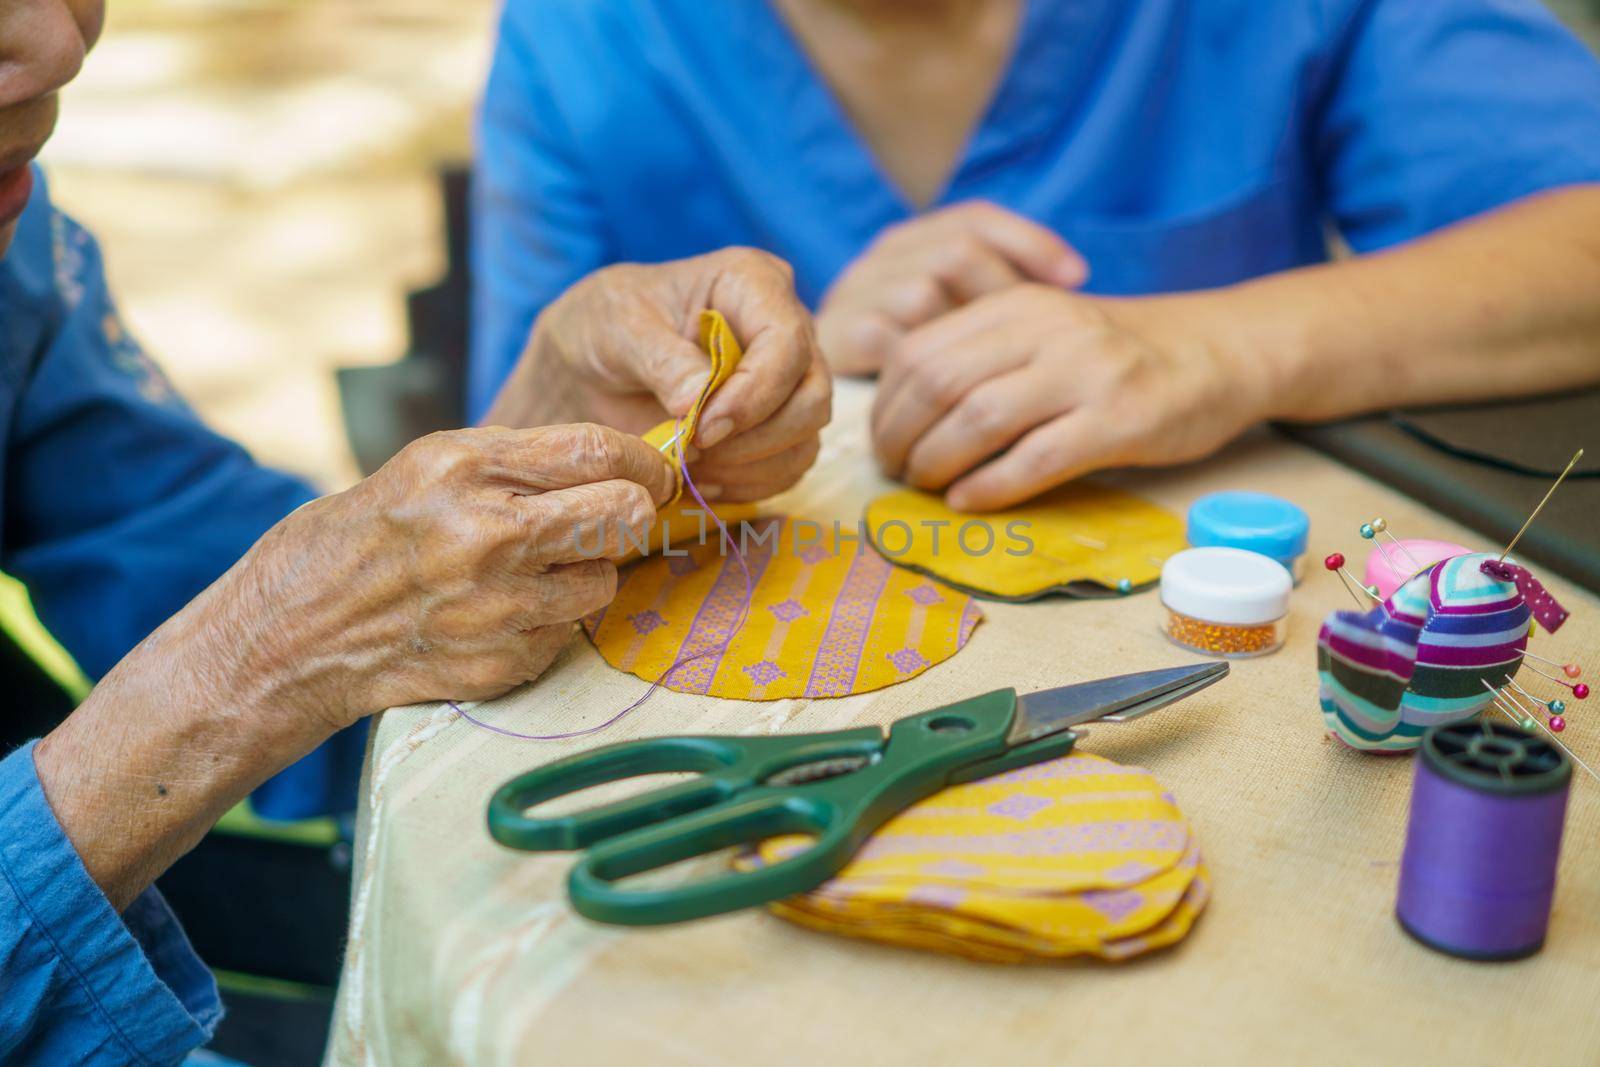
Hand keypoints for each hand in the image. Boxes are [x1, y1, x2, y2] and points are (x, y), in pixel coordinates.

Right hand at [204, 423, 677, 730]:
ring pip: (605, 581)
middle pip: (623, 517)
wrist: (296, 631)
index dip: (644, 462)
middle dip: (631, 515)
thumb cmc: (371, 533)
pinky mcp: (502, 663)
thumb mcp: (432, 466)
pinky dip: (549, 622)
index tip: (655, 473)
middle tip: (616, 519)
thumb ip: (521, 461)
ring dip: (586, 574)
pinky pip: (568, 633)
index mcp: (466, 469)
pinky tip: (502, 613)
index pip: (597, 452)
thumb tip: (621, 464)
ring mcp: (497, 606)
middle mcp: (487, 535)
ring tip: (536, 571)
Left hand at [486, 248, 831, 502]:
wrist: (592, 365)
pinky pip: (789, 468)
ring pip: (806, 438)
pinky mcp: (780, 426)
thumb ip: (660, 359)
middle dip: (757, 437)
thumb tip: (698, 401)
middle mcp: (786, 329)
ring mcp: (789, 381)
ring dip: (751, 467)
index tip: (703, 427)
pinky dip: (748, 484)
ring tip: (691, 465)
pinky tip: (702, 478)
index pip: (786, 342)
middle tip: (695, 450)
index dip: (754, 393)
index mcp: (754, 283)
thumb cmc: (606, 326)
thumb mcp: (618, 329)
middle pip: (812, 396)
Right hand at [816, 201, 1085, 376]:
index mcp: (911, 242)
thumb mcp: (957, 320)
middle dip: (999, 294)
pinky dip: (929, 371)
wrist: (810, 393)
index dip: (1030, 243)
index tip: (1078, 279)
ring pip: (924, 294)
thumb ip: (996, 296)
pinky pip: (893, 343)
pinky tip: (955, 401)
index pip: (976, 219)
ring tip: (993, 377)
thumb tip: (1076, 281)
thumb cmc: (915, 367)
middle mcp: (880, 258)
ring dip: (962, 340)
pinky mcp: (837, 337)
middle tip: (1032, 343)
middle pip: (955, 252)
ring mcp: (853, 294)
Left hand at [870, 285, 1267, 510]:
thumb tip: (904, 413)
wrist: (1221, 350)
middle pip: (940, 385)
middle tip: (896, 472)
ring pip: (979, 420)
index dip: (886, 404)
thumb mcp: (1048, 330)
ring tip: (927, 488)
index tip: (882, 441)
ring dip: (938, 464)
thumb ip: (986, 354)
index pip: (921, 351)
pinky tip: (970, 501)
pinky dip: (990, 487)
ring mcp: (1086, 373)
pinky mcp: (1120, 420)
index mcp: (1019, 305)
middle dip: (902, 437)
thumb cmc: (1120, 353)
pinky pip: (1035, 459)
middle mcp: (1048, 331)